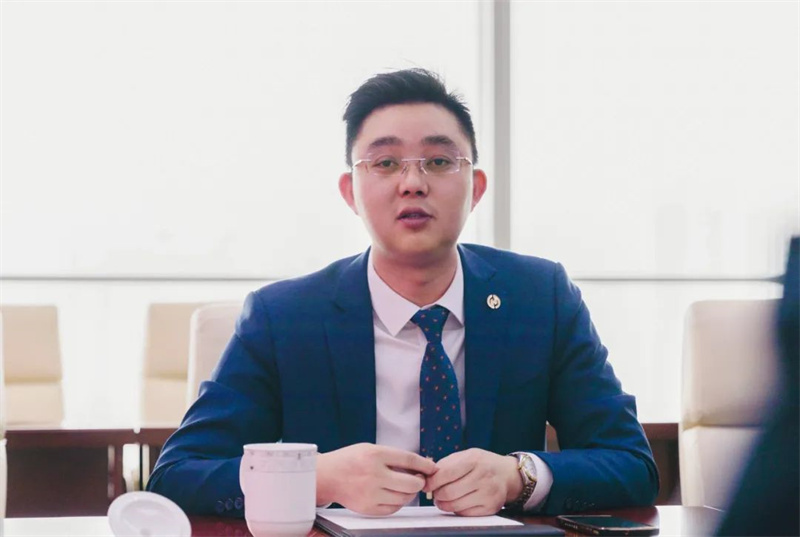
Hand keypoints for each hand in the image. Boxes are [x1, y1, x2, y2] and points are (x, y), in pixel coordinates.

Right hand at [316, 443, 437, 515]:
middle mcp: (374, 474)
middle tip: (420, 479)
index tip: (432, 467)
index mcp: (375, 455)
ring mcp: (371, 493)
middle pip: (411, 483)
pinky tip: (395, 495)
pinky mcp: (368, 508)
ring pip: (404, 498)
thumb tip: (418, 465)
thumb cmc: (349, 460)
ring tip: (406, 486)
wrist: (327, 477)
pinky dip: (398, 502)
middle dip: (420, 482)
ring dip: (410, 493)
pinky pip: (393, 508)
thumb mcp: (370, 449)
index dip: (425, 464)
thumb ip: (392, 456)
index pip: (409, 459)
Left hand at [423, 448, 522, 515]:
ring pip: (454, 505)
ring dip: (443, 503)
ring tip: (443, 498)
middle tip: (435, 492)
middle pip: (448, 492)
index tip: (426, 484)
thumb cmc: (481, 464)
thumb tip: (426, 477)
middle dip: (436, 494)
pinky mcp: (490, 508)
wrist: (507, 475)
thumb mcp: (466, 456)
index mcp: (474, 460)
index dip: (431, 481)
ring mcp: (487, 494)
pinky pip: (463, 513)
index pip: (445, 474)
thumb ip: (446, 465)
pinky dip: (455, 509)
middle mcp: (482, 477)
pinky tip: (457, 501)